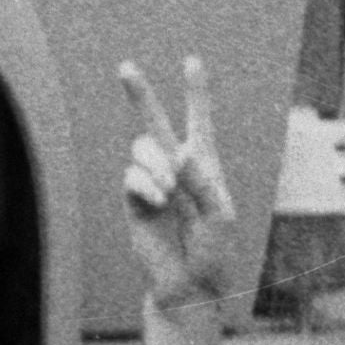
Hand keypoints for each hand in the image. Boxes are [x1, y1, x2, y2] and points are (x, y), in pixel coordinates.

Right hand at [120, 55, 236, 310]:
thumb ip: (201, 181)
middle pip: (153, 122)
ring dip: (157, 166)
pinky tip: (159, 204)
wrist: (189, 284)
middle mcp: (175, 168)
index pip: (198, 122)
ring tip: (171, 193)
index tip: (192, 60)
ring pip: (142, 150)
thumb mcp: (219, 215)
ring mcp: (152, 182)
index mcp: (204, 166)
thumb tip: (179, 151)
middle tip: (125, 66)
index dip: (196, 92)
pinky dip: (147, 186)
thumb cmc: (213, 251)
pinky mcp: (133, 200)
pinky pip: (132, 177)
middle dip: (140, 94)